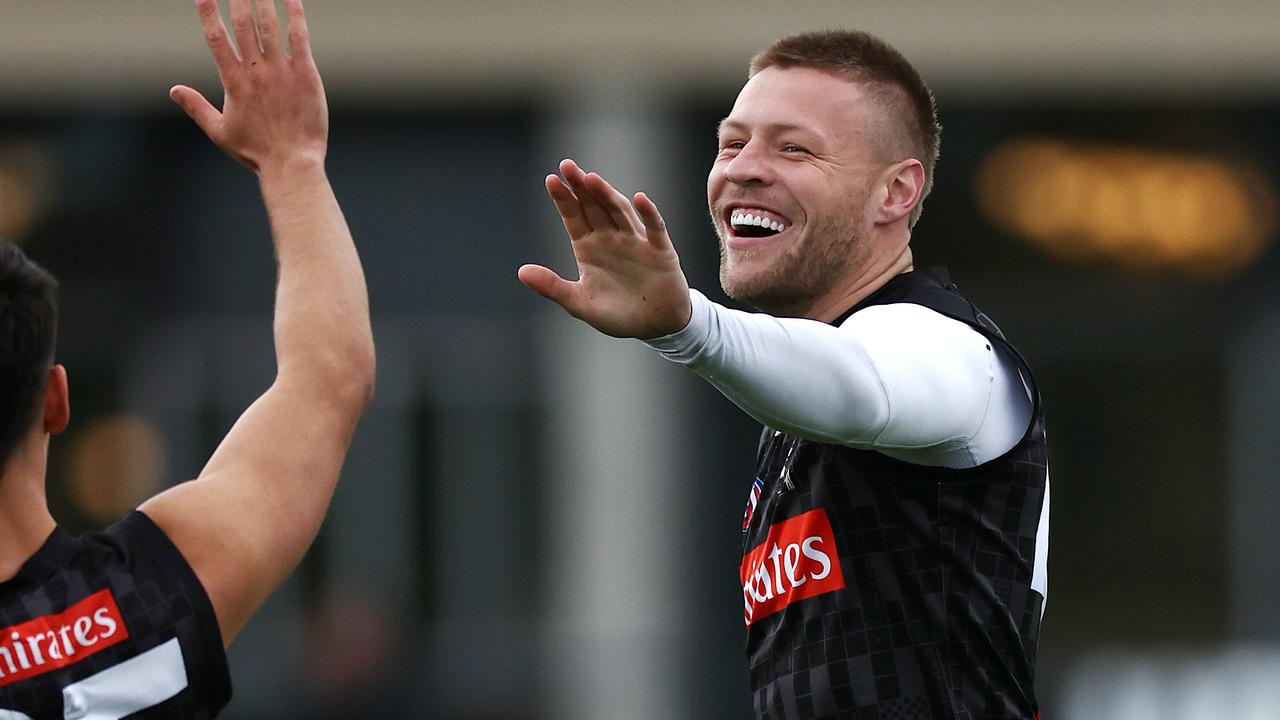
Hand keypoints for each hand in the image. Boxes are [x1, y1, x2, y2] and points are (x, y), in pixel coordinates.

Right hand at [170, 0, 326, 174]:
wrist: (291, 163)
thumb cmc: (256, 152)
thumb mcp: (219, 131)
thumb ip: (196, 107)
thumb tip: (173, 90)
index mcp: (233, 81)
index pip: (215, 37)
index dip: (208, 12)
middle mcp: (255, 71)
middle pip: (243, 24)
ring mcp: (281, 71)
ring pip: (270, 26)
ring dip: (263, 1)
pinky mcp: (305, 75)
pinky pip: (299, 38)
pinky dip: (295, 16)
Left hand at [519, 159, 692, 338]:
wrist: (655, 327)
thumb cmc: (618, 314)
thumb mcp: (580, 303)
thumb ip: (553, 287)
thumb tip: (521, 272)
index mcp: (589, 247)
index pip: (574, 217)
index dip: (564, 199)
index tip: (551, 180)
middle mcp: (611, 238)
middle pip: (594, 206)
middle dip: (581, 187)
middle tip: (567, 166)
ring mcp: (636, 241)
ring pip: (619, 212)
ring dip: (607, 195)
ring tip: (592, 179)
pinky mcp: (660, 251)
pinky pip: (654, 229)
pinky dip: (648, 214)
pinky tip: (640, 199)